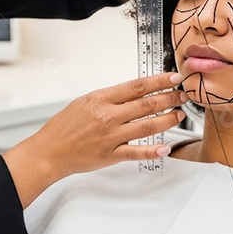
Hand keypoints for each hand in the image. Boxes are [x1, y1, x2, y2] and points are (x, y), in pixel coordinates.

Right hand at [2, 72, 187, 206]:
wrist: (49, 151)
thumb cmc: (63, 126)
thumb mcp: (84, 102)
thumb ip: (109, 98)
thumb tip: (135, 92)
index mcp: (100, 99)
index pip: (136, 86)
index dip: (159, 82)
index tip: (174, 78)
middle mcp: (107, 116)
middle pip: (147, 104)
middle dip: (170, 98)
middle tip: (183, 96)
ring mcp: (110, 136)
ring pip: (147, 126)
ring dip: (167, 120)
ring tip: (179, 115)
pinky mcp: (111, 155)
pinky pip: (136, 152)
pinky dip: (153, 150)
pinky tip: (166, 147)